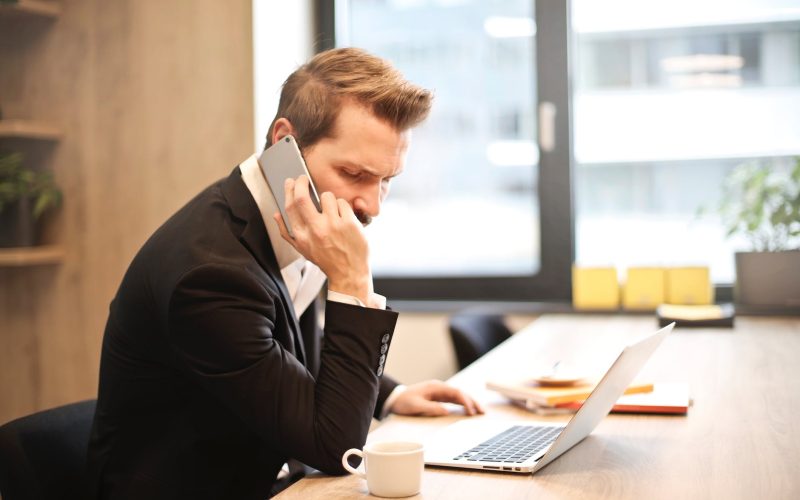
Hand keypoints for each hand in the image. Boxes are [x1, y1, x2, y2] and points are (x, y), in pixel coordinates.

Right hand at [275, 176, 372, 303]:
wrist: (348, 273)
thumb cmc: (326, 260)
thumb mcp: (302, 249)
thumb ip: (286, 232)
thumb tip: (276, 214)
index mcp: (301, 236)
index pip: (290, 207)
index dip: (289, 190)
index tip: (291, 182)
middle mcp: (315, 230)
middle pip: (302, 197)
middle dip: (301, 182)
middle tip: (304, 178)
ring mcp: (333, 225)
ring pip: (327, 196)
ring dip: (328, 199)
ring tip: (332, 210)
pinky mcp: (349, 223)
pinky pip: (342, 202)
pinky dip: (342, 207)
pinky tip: (343, 217)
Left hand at [390, 380, 484, 416]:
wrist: (394, 399)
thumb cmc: (404, 402)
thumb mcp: (416, 406)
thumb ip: (431, 408)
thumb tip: (446, 411)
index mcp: (436, 387)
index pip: (456, 392)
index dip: (465, 401)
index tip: (471, 411)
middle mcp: (440, 388)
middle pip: (460, 393)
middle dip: (472, 402)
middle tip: (482, 412)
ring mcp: (439, 392)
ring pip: (459, 396)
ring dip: (469, 403)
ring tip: (479, 412)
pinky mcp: (438, 398)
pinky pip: (453, 400)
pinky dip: (462, 405)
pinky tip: (468, 410)